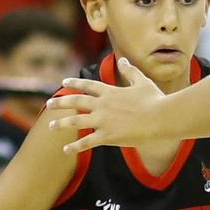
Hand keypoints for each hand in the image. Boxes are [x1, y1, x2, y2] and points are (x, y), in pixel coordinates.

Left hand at [49, 58, 167, 153]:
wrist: (160, 118)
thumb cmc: (155, 100)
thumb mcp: (142, 82)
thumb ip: (130, 71)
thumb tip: (123, 60)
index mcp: (110, 91)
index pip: (87, 85)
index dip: (74, 83)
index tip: (63, 82)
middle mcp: (102, 105)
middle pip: (76, 102)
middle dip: (60, 103)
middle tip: (48, 105)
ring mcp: (103, 121)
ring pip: (76, 122)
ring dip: (62, 124)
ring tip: (52, 126)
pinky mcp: (107, 136)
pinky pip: (87, 142)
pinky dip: (75, 146)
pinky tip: (65, 149)